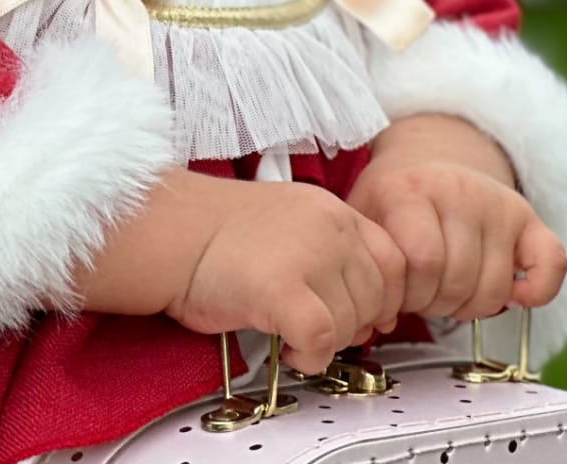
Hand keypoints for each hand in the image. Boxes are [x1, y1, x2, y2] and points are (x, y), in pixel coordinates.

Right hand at [166, 178, 405, 373]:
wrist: (172, 231)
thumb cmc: (219, 235)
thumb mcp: (292, 222)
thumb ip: (334, 253)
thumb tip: (375, 309)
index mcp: (332, 209)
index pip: (394, 260)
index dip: (384, 298)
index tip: (364, 315)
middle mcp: (328, 227)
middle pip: (378, 297)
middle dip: (354, 324)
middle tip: (319, 329)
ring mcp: (308, 256)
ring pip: (353, 322)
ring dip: (329, 342)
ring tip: (294, 335)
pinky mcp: (282, 290)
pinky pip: (322, 340)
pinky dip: (310, 357)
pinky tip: (289, 349)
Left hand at [346, 116, 566, 321]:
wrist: (423, 160)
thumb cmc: (390, 201)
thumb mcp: (362, 218)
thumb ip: (365, 264)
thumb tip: (376, 320)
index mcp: (410, 189)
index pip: (424, 260)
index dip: (409, 293)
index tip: (397, 291)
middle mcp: (458, 189)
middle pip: (459, 280)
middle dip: (435, 303)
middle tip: (422, 292)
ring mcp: (496, 202)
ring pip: (495, 288)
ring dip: (470, 306)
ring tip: (448, 289)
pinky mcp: (526, 216)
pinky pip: (551, 262)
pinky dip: (537, 290)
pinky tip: (512, 296)